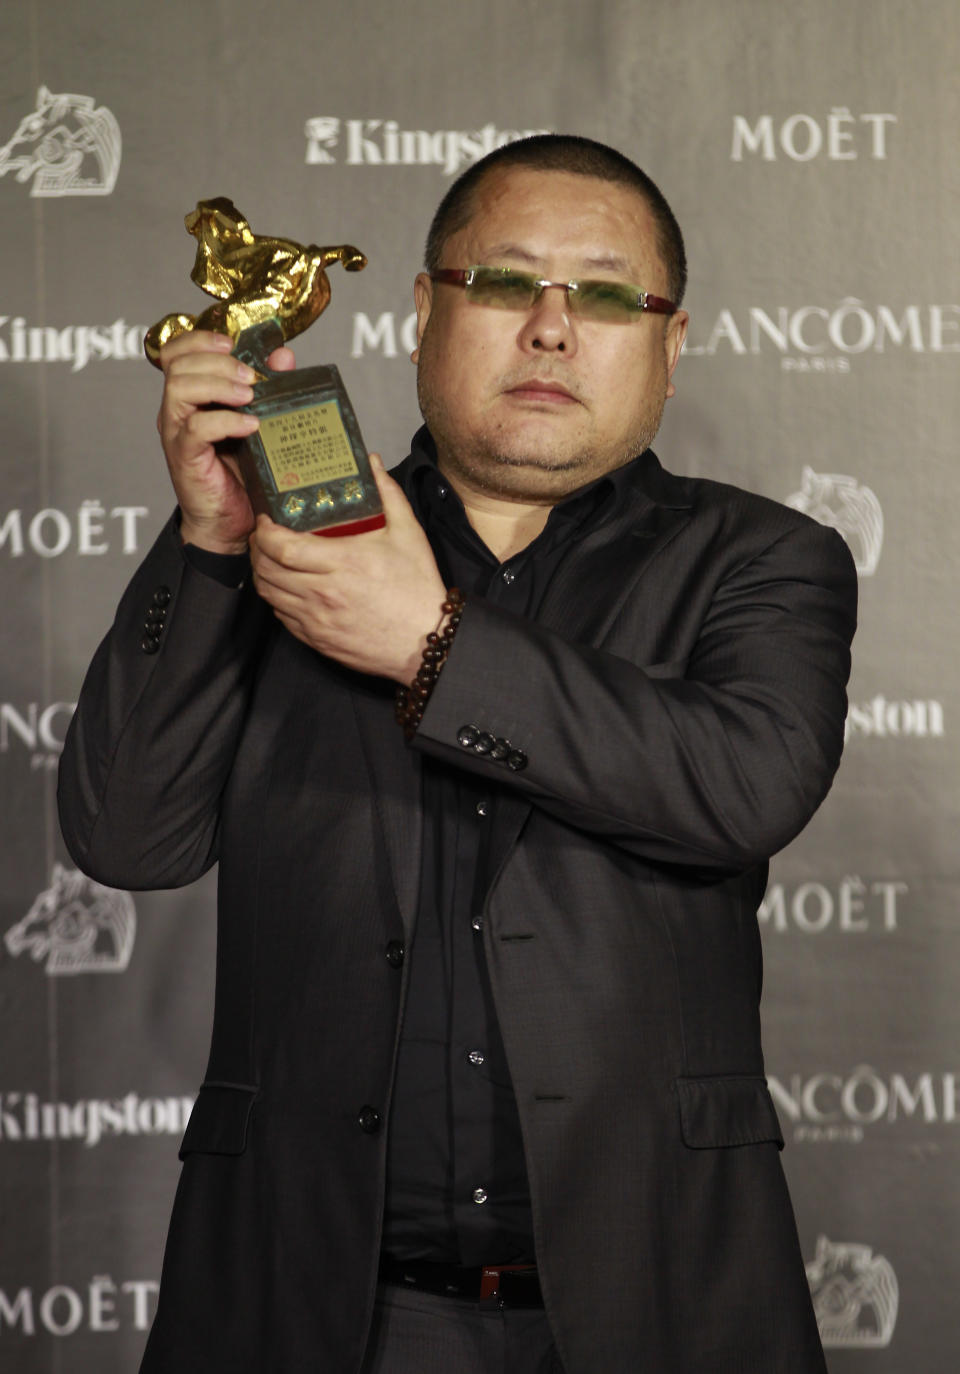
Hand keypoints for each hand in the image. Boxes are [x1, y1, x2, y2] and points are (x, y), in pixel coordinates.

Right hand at [156, 331, 295, 553]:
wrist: (230, 523)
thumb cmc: (242, 474)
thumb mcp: (259, 422)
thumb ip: (268, 387)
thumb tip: (283, 356)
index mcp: (190, 395)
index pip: (178, 351)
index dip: (201, 339)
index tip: (232, 344)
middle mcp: (176, 410)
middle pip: (179, 364)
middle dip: (218, 362)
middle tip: (251, 377)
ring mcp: (176, 433)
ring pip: (180, 388)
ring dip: (219, 384)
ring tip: (250, 396)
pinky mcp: (184, 457)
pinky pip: (195, 428)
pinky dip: (225, 421)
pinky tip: (250, 426)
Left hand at [249, 455, 447, 682]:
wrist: (425, 641)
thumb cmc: (417, 589)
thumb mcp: (408, 534)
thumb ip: (388, 494)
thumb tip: (372, 463)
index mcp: (343, 563)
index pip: (282, 546)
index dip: (264, 531)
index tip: (266, 520)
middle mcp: (323, 593)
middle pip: (266, 569)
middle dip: (257, 549)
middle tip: (264, 535)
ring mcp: (317, 619)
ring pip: (268, 593)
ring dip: (262, 573)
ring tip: (270, 558)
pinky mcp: (316, 639)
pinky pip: (281, 616)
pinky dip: (276, 597)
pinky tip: (287, 586)